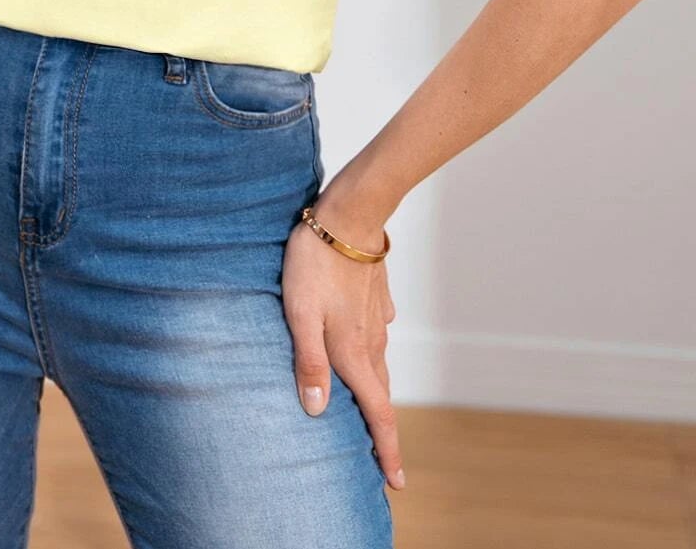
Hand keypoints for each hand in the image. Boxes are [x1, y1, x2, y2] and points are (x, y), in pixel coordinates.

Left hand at [281, 181, 405, 491]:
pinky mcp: (377, 294)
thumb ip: (308, 362)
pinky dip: (371, 350)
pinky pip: (377, 332)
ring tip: (368, 408)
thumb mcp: (299, 313)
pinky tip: (362, 345)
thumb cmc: (314, 262)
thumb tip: (317, 411)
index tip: (396, 482)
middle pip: (381, 393)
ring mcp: (378, 316)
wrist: (347, 213)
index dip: (387, 450)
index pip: (377, 412)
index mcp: (354, 351)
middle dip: (382, 428)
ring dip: (376, 390)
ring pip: (379, 363)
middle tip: (381, 457)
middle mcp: (372, 339)